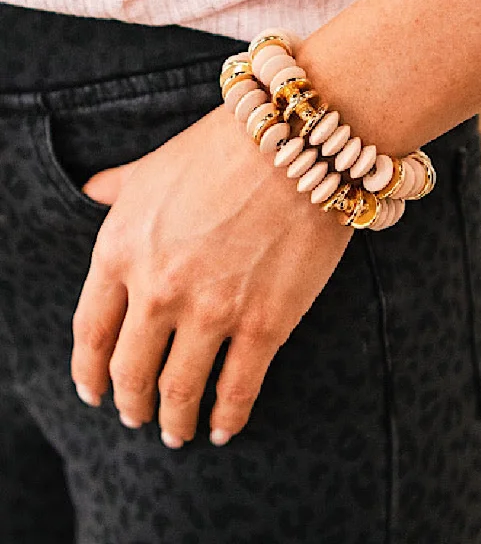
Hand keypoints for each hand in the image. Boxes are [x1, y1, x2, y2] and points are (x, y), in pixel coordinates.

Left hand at [71, 104, 353, 447]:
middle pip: (131, 370)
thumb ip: (119, 186)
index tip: (93, 391)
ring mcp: (211, 310)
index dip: (89, 371)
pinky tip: (223, 429)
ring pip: (179, 390)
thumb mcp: (155, 165)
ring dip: (174, 421)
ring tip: (177, 433)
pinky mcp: (265, 324)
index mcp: (120, 248)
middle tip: (138, 417)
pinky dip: (228, 418)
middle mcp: (157, 288)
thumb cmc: (224, 146)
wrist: (297, 142)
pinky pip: (238, 389)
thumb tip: (92, 189)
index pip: (90, 331)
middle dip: (132, 403)